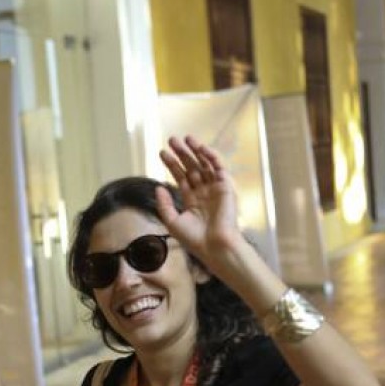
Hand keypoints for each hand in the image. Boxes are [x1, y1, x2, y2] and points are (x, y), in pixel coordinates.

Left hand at [156, 135, 242, 272]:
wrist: (214, 246)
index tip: (161, 153)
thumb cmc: (195, 239)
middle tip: (171, 140)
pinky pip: (219, 168)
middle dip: (182, 153)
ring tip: (184, 138)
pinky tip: (200, 148)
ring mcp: (215, 188)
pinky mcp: (226, 187)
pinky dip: (211, 156)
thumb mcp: (173, 222)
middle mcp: (204, 192)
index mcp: (192, 200)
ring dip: (195, 150)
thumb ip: (164, 205)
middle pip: (191, 167)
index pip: (181, 177)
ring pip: (204, 164)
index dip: (171, 164)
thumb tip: (158, 187)